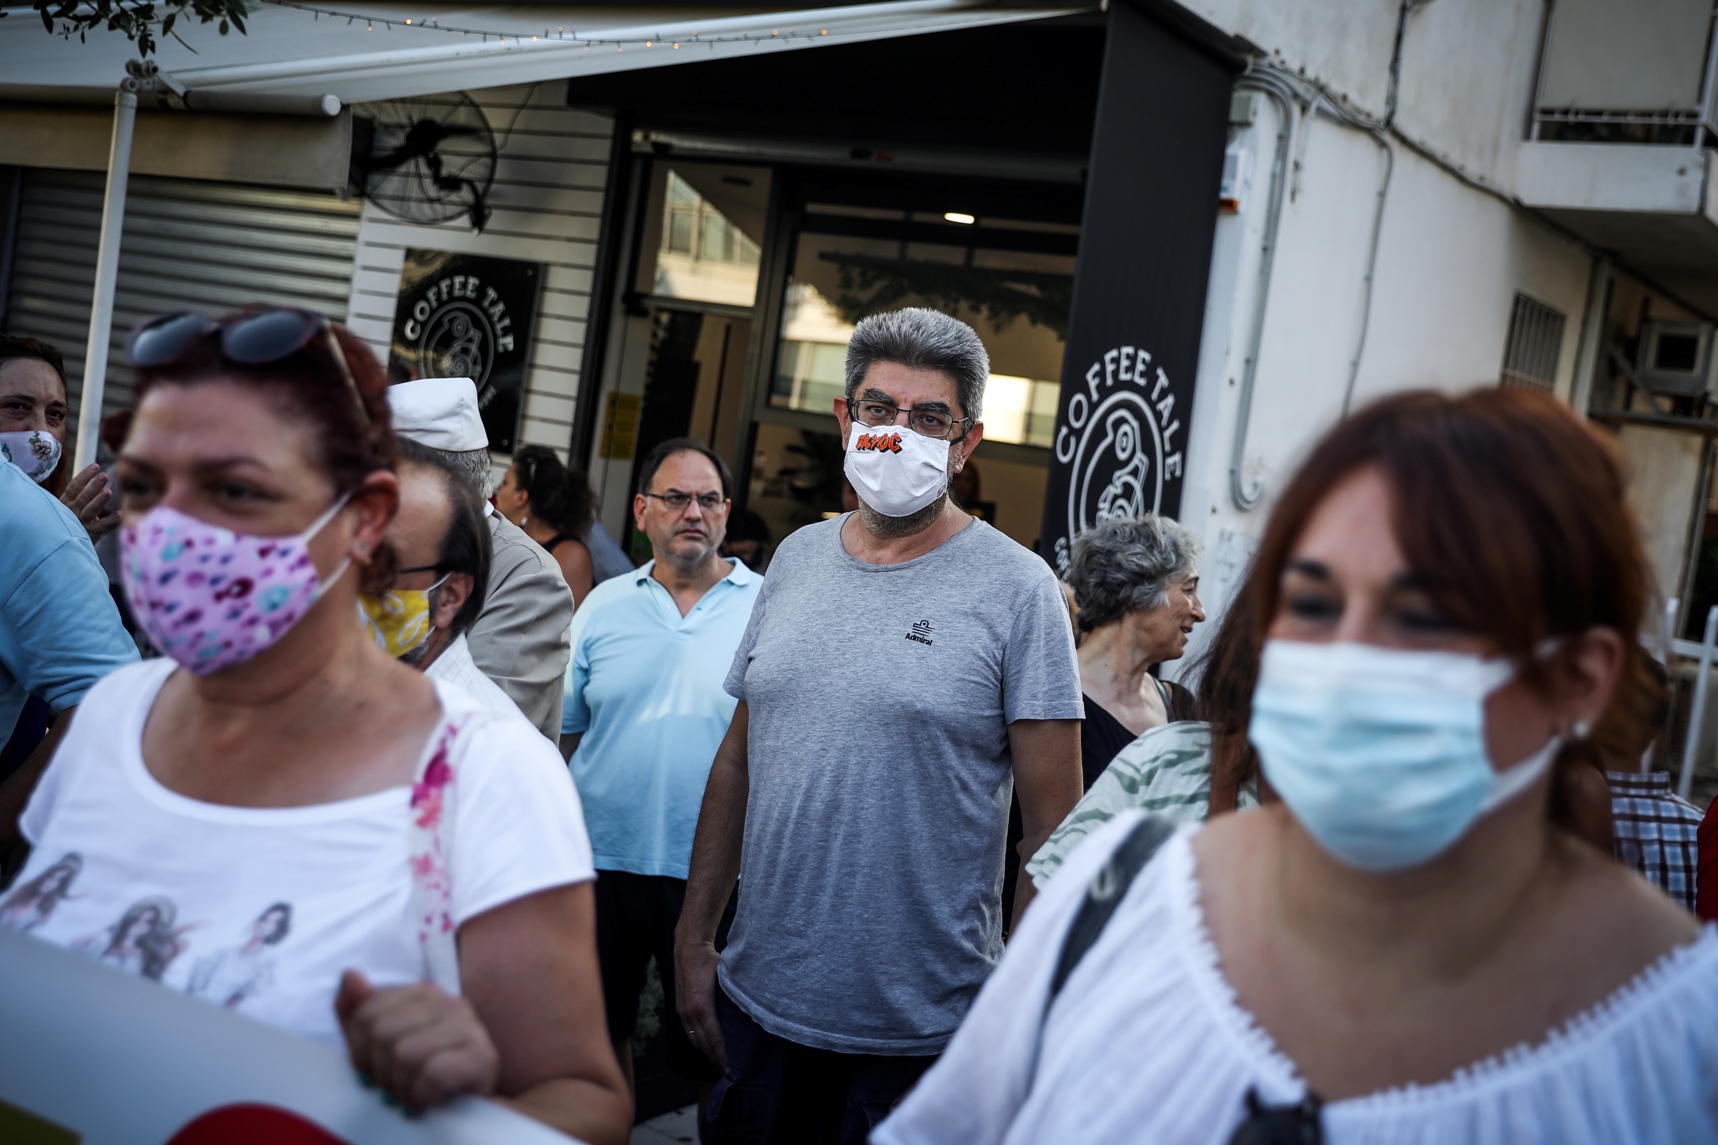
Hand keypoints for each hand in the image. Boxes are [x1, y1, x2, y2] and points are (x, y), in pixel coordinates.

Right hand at [61, 464, 120, 542]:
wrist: (64, 545)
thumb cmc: (71, 519)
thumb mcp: (71, 505)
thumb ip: (80, 492)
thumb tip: (95, 473)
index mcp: (66, 502)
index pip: (74, 487)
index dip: (84, 476)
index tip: (96, 465)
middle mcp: (72, 512)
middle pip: (83, 497)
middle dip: (94, 486)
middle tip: (105, 475)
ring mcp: (81, 523)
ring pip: (90, 510)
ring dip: (99, 501)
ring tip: (109, 491)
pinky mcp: (90, 534)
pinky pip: (101, 527)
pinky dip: (110, 521)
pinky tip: (120, 514)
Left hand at [335, 970, 499, 1111]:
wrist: (467, 1108)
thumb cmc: (421, 1076)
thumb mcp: (379, 1046)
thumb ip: (359, 1011)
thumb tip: (350, 974)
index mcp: (423, 993)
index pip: (366, 1013)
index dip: (359, 1052)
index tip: (372, 1072)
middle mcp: (449, 1002)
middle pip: (383, 1033)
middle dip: (380, 1071)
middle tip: (392, 1089)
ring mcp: (469, 1026)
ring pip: (406, 1053)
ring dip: (401, 1088)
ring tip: (410, 1097)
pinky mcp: (483, 1056)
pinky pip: (434, 1073)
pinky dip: (422, 1096)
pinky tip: (427, 1102)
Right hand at [673, 938, 728, 1073]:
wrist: (688, 949)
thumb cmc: (710, 961)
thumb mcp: (726, 977)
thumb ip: (734, 995)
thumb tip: (751, 1009)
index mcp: (702, 1006)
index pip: (714, 1038)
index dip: (723, 1055)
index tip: (732, 1069)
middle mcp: (689, 1012)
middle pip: (703, 1044)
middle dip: (716, 1060)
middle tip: (729, 1073)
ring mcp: (682, 1011)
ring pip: (694, 1040)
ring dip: (707, 1054)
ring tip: (719, 1064)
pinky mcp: (679, 1009)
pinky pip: (689, 1032)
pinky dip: (698, 1043)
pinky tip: (707, 1047)